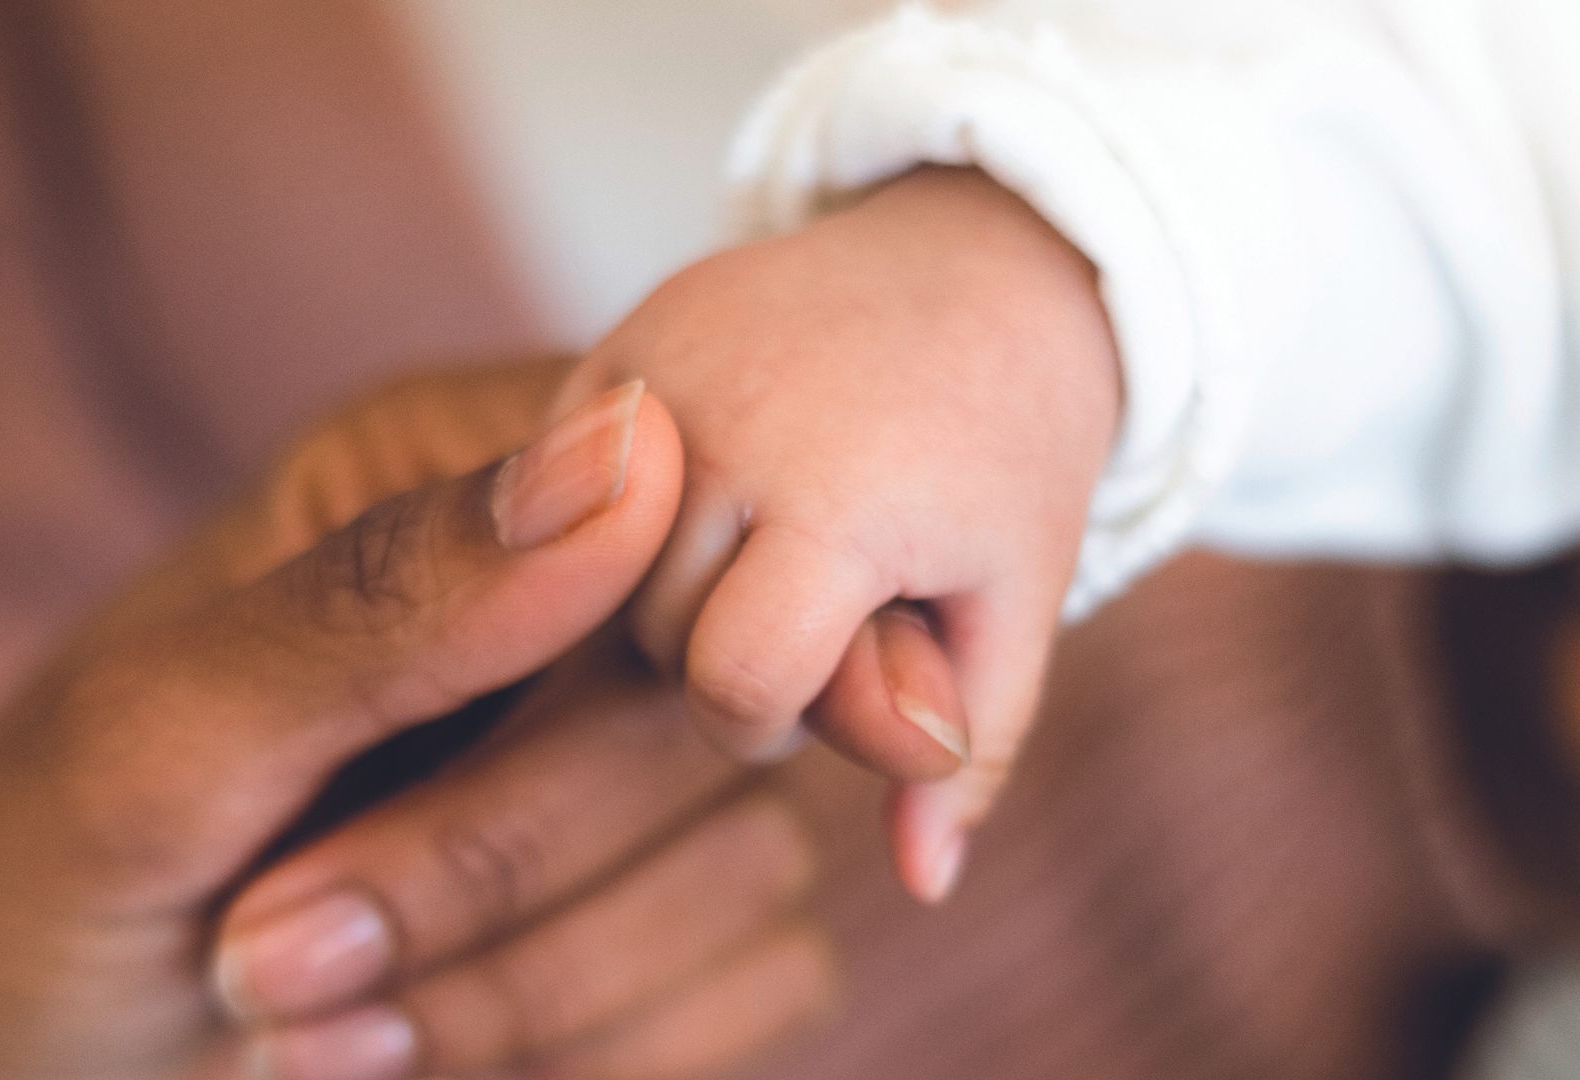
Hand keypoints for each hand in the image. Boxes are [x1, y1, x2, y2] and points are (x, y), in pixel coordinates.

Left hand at [0, 374, 829, 1079]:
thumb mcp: (156, 741)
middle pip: (715, 701)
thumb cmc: (31, 889)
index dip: (693, 609)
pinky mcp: (675, 928)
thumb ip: (385, 600)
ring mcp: (636, 779)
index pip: (679, 484)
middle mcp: (571, 610)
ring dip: (525, 986)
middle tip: (266, 953)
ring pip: (753, 860)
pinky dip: (596, 1050)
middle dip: (495, 865)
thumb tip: (634, 454)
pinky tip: (416, 1058)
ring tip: (294, 1023)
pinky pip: (764, 981)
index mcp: (448, 479)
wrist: (10, 1078)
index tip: (623, 737)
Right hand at [560, 167, 1120, 900]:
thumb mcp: (1014, 606)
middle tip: (810, 597)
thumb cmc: (1005, 453)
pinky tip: (714, 490)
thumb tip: (922, 886)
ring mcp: (654, 367)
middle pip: (654, 640)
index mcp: (840, 494)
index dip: (772, 716)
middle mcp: (723, 421)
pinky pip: (566, 490)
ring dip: (670, 593)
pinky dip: (627, 520)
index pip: (734, 684)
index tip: (824, 675)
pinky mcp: (610, 339)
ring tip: (765, 544)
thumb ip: (965, 749)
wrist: (979, 265)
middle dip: (724, 652)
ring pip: (593, 579)